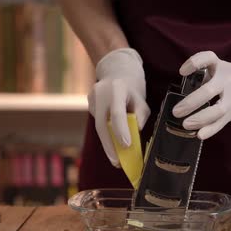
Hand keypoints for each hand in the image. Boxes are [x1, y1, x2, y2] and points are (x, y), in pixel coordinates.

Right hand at [88, 47, 150, 166]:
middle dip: (109, 145)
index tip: (127, 146)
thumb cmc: (132, 87)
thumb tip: (136, 132)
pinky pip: (98, 121)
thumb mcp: (141, 99)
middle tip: (117, 162)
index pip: (117, 113)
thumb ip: (140, 115)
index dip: (121, 131)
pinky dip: (106, 133)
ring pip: (99, 125)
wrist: (116, 69)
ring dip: (107, 143)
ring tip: (116, 158)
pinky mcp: (89, 103)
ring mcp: (92, 98)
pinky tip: (112, 139)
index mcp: (116, 89)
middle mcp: (100, 93)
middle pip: (102, 124)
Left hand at [172, 48, 230, 139]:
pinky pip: (222, 122)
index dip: (194, 63)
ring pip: (217, 110)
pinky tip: (200, 135)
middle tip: (176, 111)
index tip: (182, 72)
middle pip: (208, 91)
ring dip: (200, 119)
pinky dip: (211, 129)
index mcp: (221, 67)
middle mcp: (227, 81)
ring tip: (185, 124)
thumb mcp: (222, 70)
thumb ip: (204, 79)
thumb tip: (182, 95)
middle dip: (191, 102)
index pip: (207, 59)